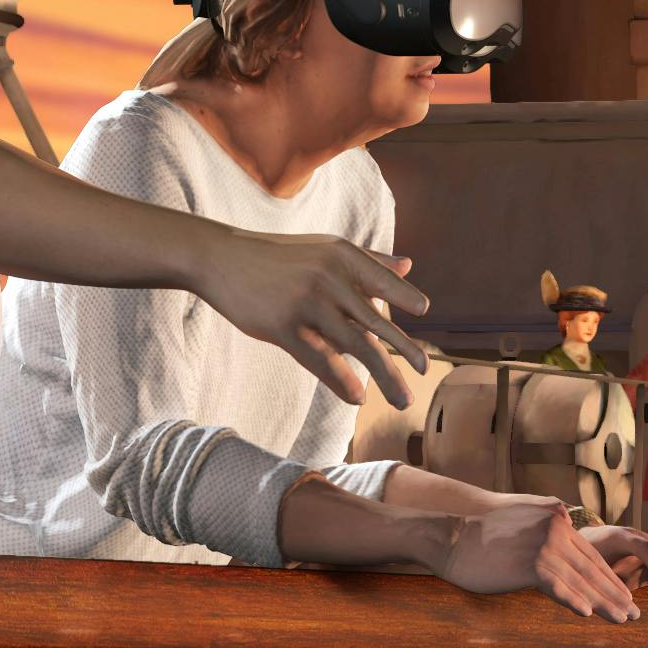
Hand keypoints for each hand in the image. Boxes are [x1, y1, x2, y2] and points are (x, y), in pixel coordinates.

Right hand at [200, 226, 435, 410]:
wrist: (221, 259)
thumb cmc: (277, 256)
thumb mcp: (323, 249)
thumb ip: (367, 260)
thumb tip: (410, 267)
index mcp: (341, 254)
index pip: (382, 280)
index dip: (404, 297)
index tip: (424, 313)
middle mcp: (328, 276)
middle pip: (375, 321)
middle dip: (404, 350)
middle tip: (427, 371)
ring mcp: (306, 302)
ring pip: (355, 345)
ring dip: (383, 375)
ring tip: (402, 398)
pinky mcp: (283, 326)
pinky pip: (321, 359)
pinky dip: (342, 380)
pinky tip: (359, 396)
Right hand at [427, 494, 647, 629]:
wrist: (449, 525)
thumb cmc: (478, 528)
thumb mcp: (521, 518)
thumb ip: (544, 528)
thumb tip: (560, 537)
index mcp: (557, 518)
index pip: (589, 554)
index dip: (609, 577)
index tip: (626, 594)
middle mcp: (557, 528)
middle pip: (592, 568)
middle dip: (615, 593)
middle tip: (635, 613)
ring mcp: (545, 545)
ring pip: (581, 579)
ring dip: (604, 603)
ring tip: (622, 619)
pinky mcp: (530, 562)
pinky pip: (558, 586)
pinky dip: (575, 600)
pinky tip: (589, 614)